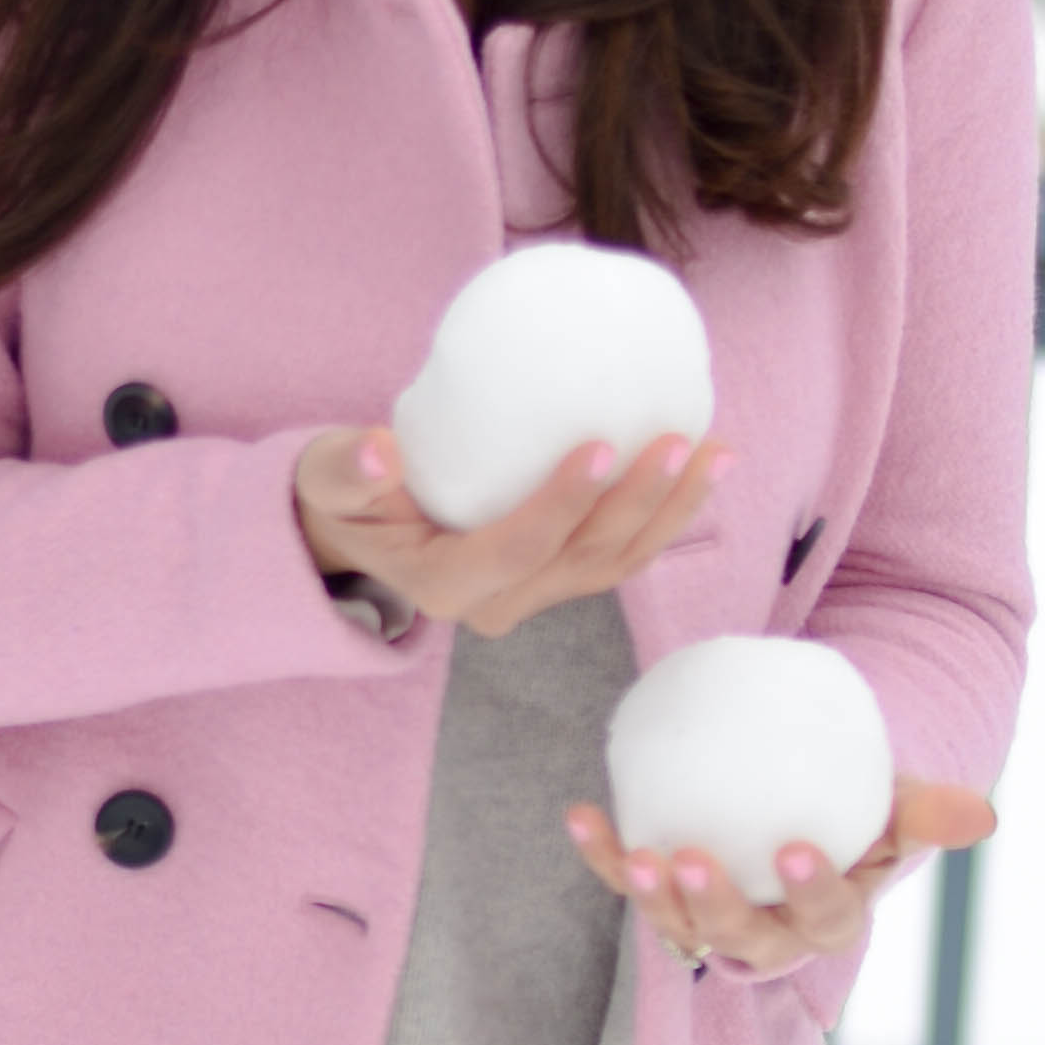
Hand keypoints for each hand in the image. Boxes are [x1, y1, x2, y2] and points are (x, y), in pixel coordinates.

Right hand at [294, 425, 728, 637]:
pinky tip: (702, 468)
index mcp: (446, 584)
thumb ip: (346, 469)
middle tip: (683, 441)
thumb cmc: (344, 496)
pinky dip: (665, 516)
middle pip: (585, 561)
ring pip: (616, 565)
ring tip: (716, 453)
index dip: (563, 505)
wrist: (356, 532)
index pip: (517, 550)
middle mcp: (497, 603)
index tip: (601, 444)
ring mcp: (533, 595)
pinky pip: (620, 555)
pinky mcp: (556, 576)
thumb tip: (381, 451)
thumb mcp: (328, 480)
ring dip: (672, 513)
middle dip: (641, 505)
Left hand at [562, 774, 997, 973]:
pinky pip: (630, 879)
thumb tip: (981, 815)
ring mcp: (710, 922)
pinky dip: (604, 854)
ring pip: (680, 926)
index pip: (825, 919)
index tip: (793, 850)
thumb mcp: (893, 809)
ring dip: (652, 896)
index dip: (810, 892)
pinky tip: (582, 813)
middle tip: (693, 859)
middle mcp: (767, 937)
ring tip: (639, 854)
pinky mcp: (665, 897)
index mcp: (829, 919)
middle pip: (742, 938)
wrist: (801, 810)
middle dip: (716, 906)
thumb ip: (926, 812)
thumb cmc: (858, 814)